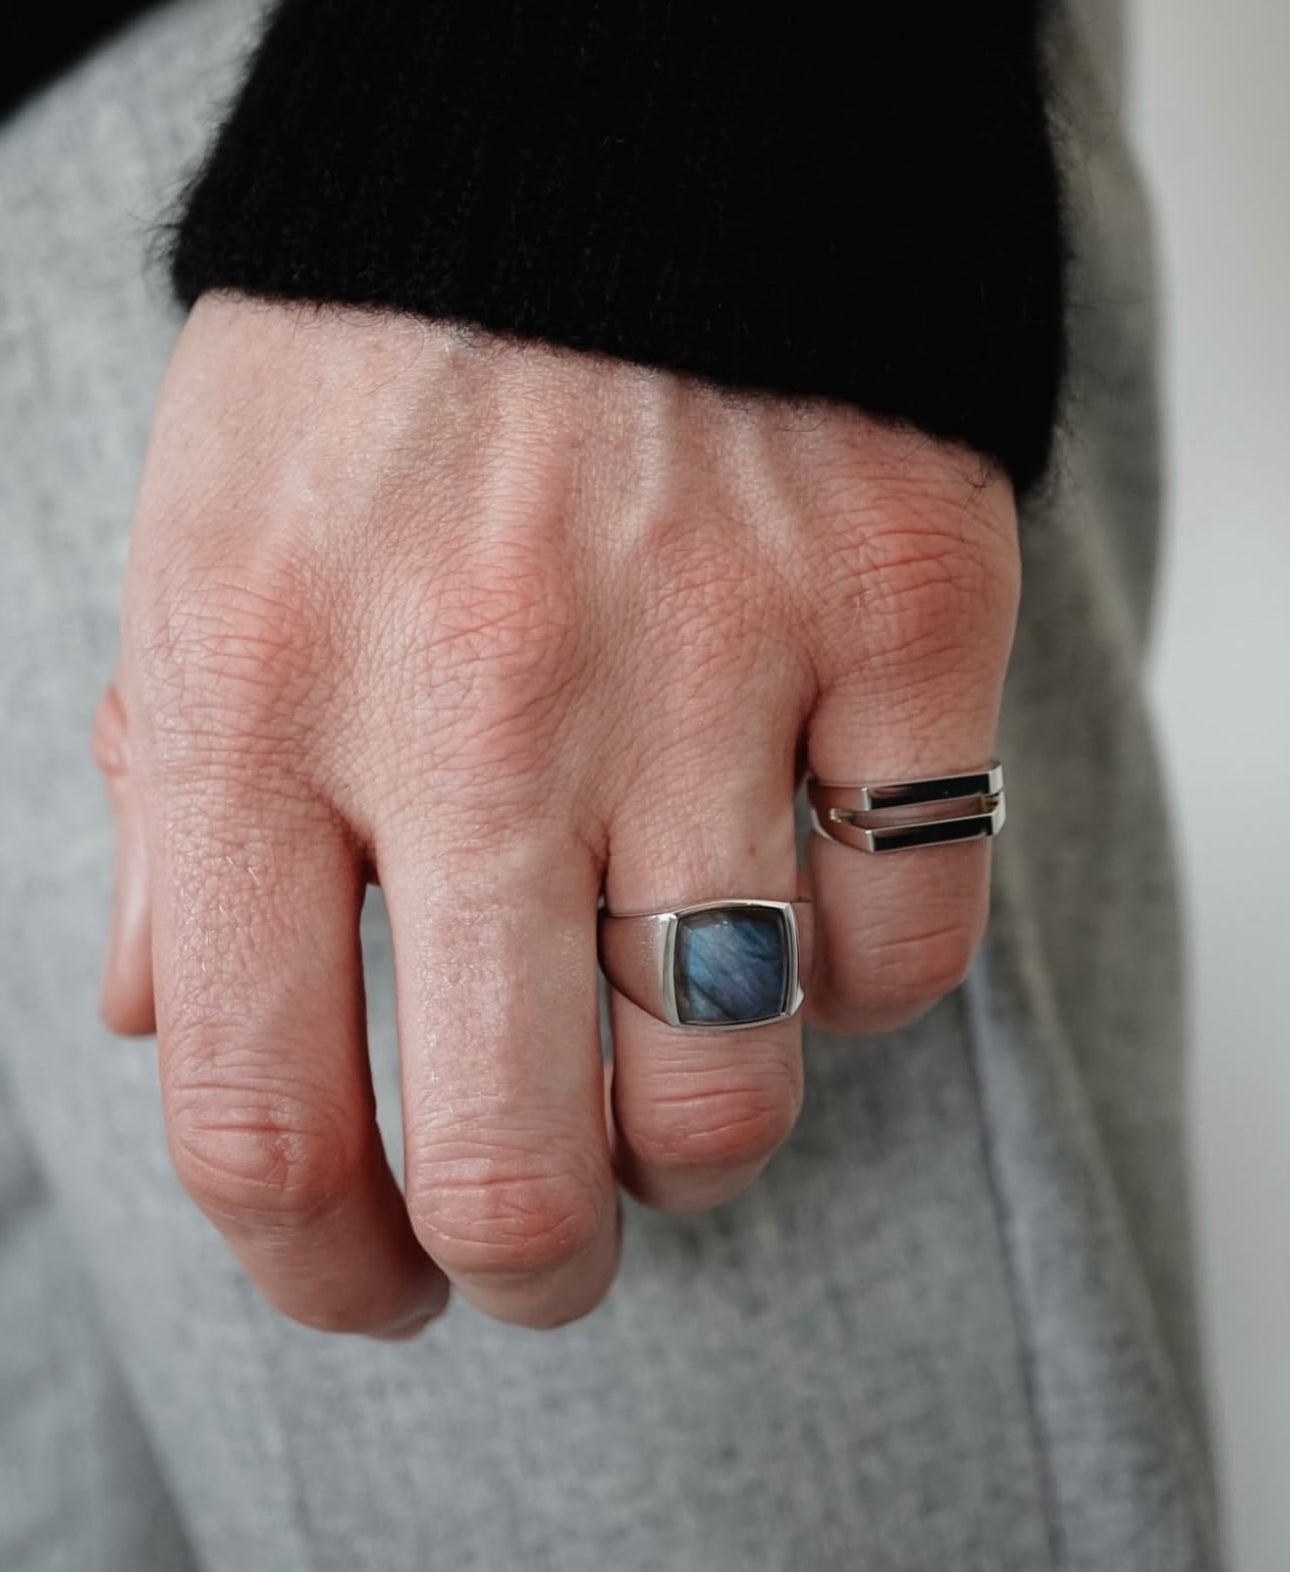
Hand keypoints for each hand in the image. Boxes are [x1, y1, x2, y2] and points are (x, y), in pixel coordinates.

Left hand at [96, 294, 1018, 1332]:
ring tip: (669, 1095)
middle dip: (523, 1269)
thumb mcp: (201, 550)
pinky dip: (859, 987)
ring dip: (695, 1150)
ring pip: (732, 1083)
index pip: (259, 1111)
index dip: (316, 1266)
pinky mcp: (903, 605)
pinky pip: (909, 934)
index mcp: (262, 694)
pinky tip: (801, 913)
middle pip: (513, 1158)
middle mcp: (479, 699)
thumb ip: (175, 806)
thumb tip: (165, 1017)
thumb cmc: (383, 358)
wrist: (602, 118)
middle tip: (536, 1258)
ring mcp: (711, 654)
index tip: (373, 1288)